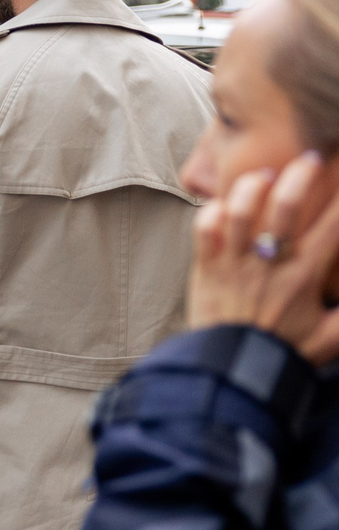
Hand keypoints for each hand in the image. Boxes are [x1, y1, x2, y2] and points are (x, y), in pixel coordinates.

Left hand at [189, 153, 338, 364]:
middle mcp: (268, 263)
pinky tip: (223, 204)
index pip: (335, 228)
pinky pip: (203, 229)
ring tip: (266, 174)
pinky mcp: (204, 268)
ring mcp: (233, 263)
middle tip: (312, 157)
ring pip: (241, 210)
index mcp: (304, 276)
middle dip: (302, 176)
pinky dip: (211, 211)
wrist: (229, 371)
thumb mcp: (330, 338)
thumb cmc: (282, 354)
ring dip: (253, 186)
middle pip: (287, 207)